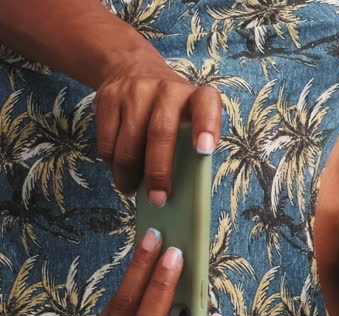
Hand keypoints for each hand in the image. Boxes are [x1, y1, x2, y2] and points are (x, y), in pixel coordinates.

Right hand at [94, 56, 221, 205]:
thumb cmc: (171, 108)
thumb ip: (190, 142)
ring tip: (131, 190)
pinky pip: (107, 140)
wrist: (132, 68)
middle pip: (160, 132)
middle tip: (159, 199)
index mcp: (195, 96)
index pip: (206, 104)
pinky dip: (112, 163)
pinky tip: (118, 171)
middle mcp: (167, 89)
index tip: (204, 151)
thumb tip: (182, 189)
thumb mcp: (188, 115)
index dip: (207, 126)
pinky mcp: (108, 97)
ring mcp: (135, 91)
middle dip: (158, 172)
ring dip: (129, 174)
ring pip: (128, 142)